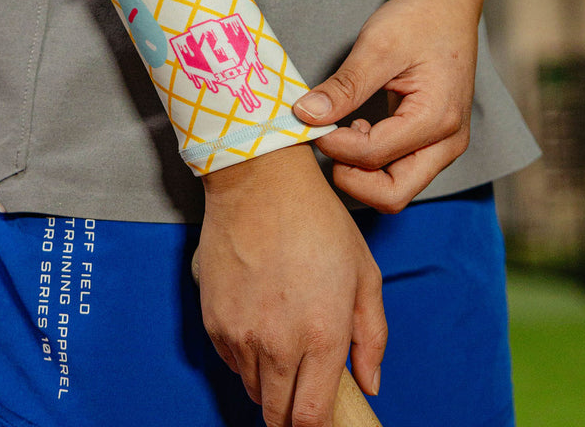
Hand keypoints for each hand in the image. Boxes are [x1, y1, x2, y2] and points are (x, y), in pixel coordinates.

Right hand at [197, 145, 385, 426]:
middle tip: (304, 386)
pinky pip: (230, 361)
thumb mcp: (364, 272)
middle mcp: (278, 343)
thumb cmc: (317, 220)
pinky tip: (259, 318)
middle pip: (277, 416)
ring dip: (270, 380)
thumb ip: (371, 336)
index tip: (322, 417)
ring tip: (284, 338)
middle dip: (292, 413)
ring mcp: (240, 334)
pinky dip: (245, 354)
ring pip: (253, 389)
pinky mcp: (213, 320)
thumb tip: (370, 383)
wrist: (260, 181)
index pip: (311, 420)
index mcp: (323, 335)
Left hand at [292, 0, 477, 212]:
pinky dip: (371, 162)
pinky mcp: (434, 144)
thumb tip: (305, 114)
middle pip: (393, 194)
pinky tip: (357, 128)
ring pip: (396, 188)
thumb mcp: (377, 46)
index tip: (309, 119)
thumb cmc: (418, 21)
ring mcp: (444, 147)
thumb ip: (344, 86)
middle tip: (325, 141)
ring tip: (341, 129)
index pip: (375, 155)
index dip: (334, 144)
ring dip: (360, 170)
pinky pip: (400, 172)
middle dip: (351, 177)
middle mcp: (448, 142)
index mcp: (437, 118)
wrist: (447, 8)